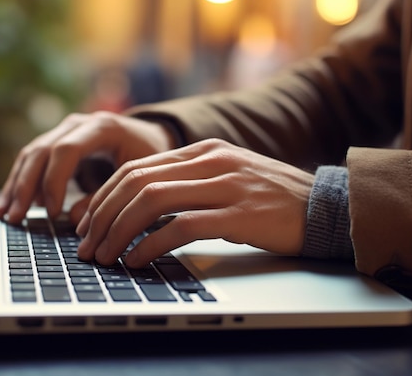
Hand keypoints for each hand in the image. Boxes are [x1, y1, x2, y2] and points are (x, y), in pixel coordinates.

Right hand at [0, 111, 174, 223]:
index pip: (67, 150)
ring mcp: (65, 130)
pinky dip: (20, 183)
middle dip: (26, 187)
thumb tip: (72, 220)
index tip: (52, 212)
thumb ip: (108, 196)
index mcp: (102, 127)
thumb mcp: (137, 176)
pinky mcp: (57, 142)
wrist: (150, 137)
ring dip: (16, 186)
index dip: (55, 181)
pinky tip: (9, 204)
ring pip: (31, 155)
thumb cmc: (147, 156)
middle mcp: (78, 124)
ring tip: (5, 215)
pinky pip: (33, 161)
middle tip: (17, 217)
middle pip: (41, 151)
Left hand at [75, 138, 314, 267]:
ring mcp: (227, 185)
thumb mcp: (228, 178)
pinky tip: (138, 259)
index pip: (138, 167)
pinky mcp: (239, 215)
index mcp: (205, 151)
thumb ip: (190, 183)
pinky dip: (150, 244)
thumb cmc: (272, 199)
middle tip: (88, 244)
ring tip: (105, 256)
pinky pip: (181, 227)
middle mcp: (212, 161)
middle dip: (102, 215)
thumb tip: (142, 207)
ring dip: (119, 231)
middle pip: (137, 182)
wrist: (323, 208)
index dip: (104, 195)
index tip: (87, 221)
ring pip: (152, 201)